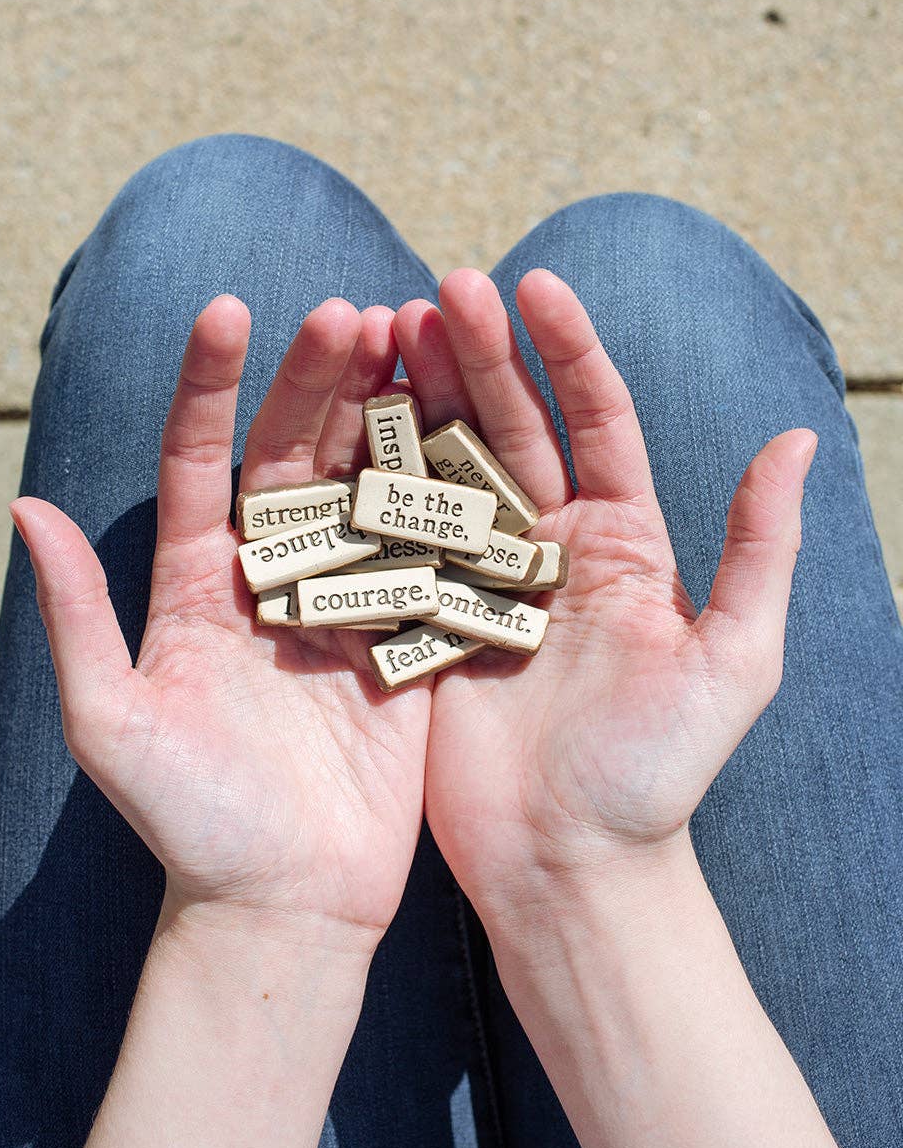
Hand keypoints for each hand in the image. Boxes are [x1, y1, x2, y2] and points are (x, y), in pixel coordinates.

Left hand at [13, 294, 429, 954]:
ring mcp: (349, 600)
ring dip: (388, 416)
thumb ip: (77, 613)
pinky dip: (446, 494)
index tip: (227, 311)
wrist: (284, 900)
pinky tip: (467, 432)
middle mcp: (275, 576)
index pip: (201, 459)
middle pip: (295, 455)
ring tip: (416, 344)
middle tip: (355, 312)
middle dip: (320, 380)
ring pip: (367, 485)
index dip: (211, 385)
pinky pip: (429, 553)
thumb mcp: (111, 718)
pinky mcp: (409, 635)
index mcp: (199, 582)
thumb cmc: (187, 821)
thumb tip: (23, 504)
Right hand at [394, 268, 815, 920]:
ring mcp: (478, 580)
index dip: (568, 351)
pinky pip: (397, 537)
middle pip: (513, 428)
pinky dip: (373, 479)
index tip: (534, 285)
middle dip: (479, 355)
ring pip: (447, 468)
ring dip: (421, 398)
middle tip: (441, 288)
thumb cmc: (656, 772)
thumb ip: (759, 550)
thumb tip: (801, 436)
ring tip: (386, 329)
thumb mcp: (733, 661)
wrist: (567, 862)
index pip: (596, 421)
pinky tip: (347, 423)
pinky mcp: (423, 618)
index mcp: (621, 544)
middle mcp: (548, 548)